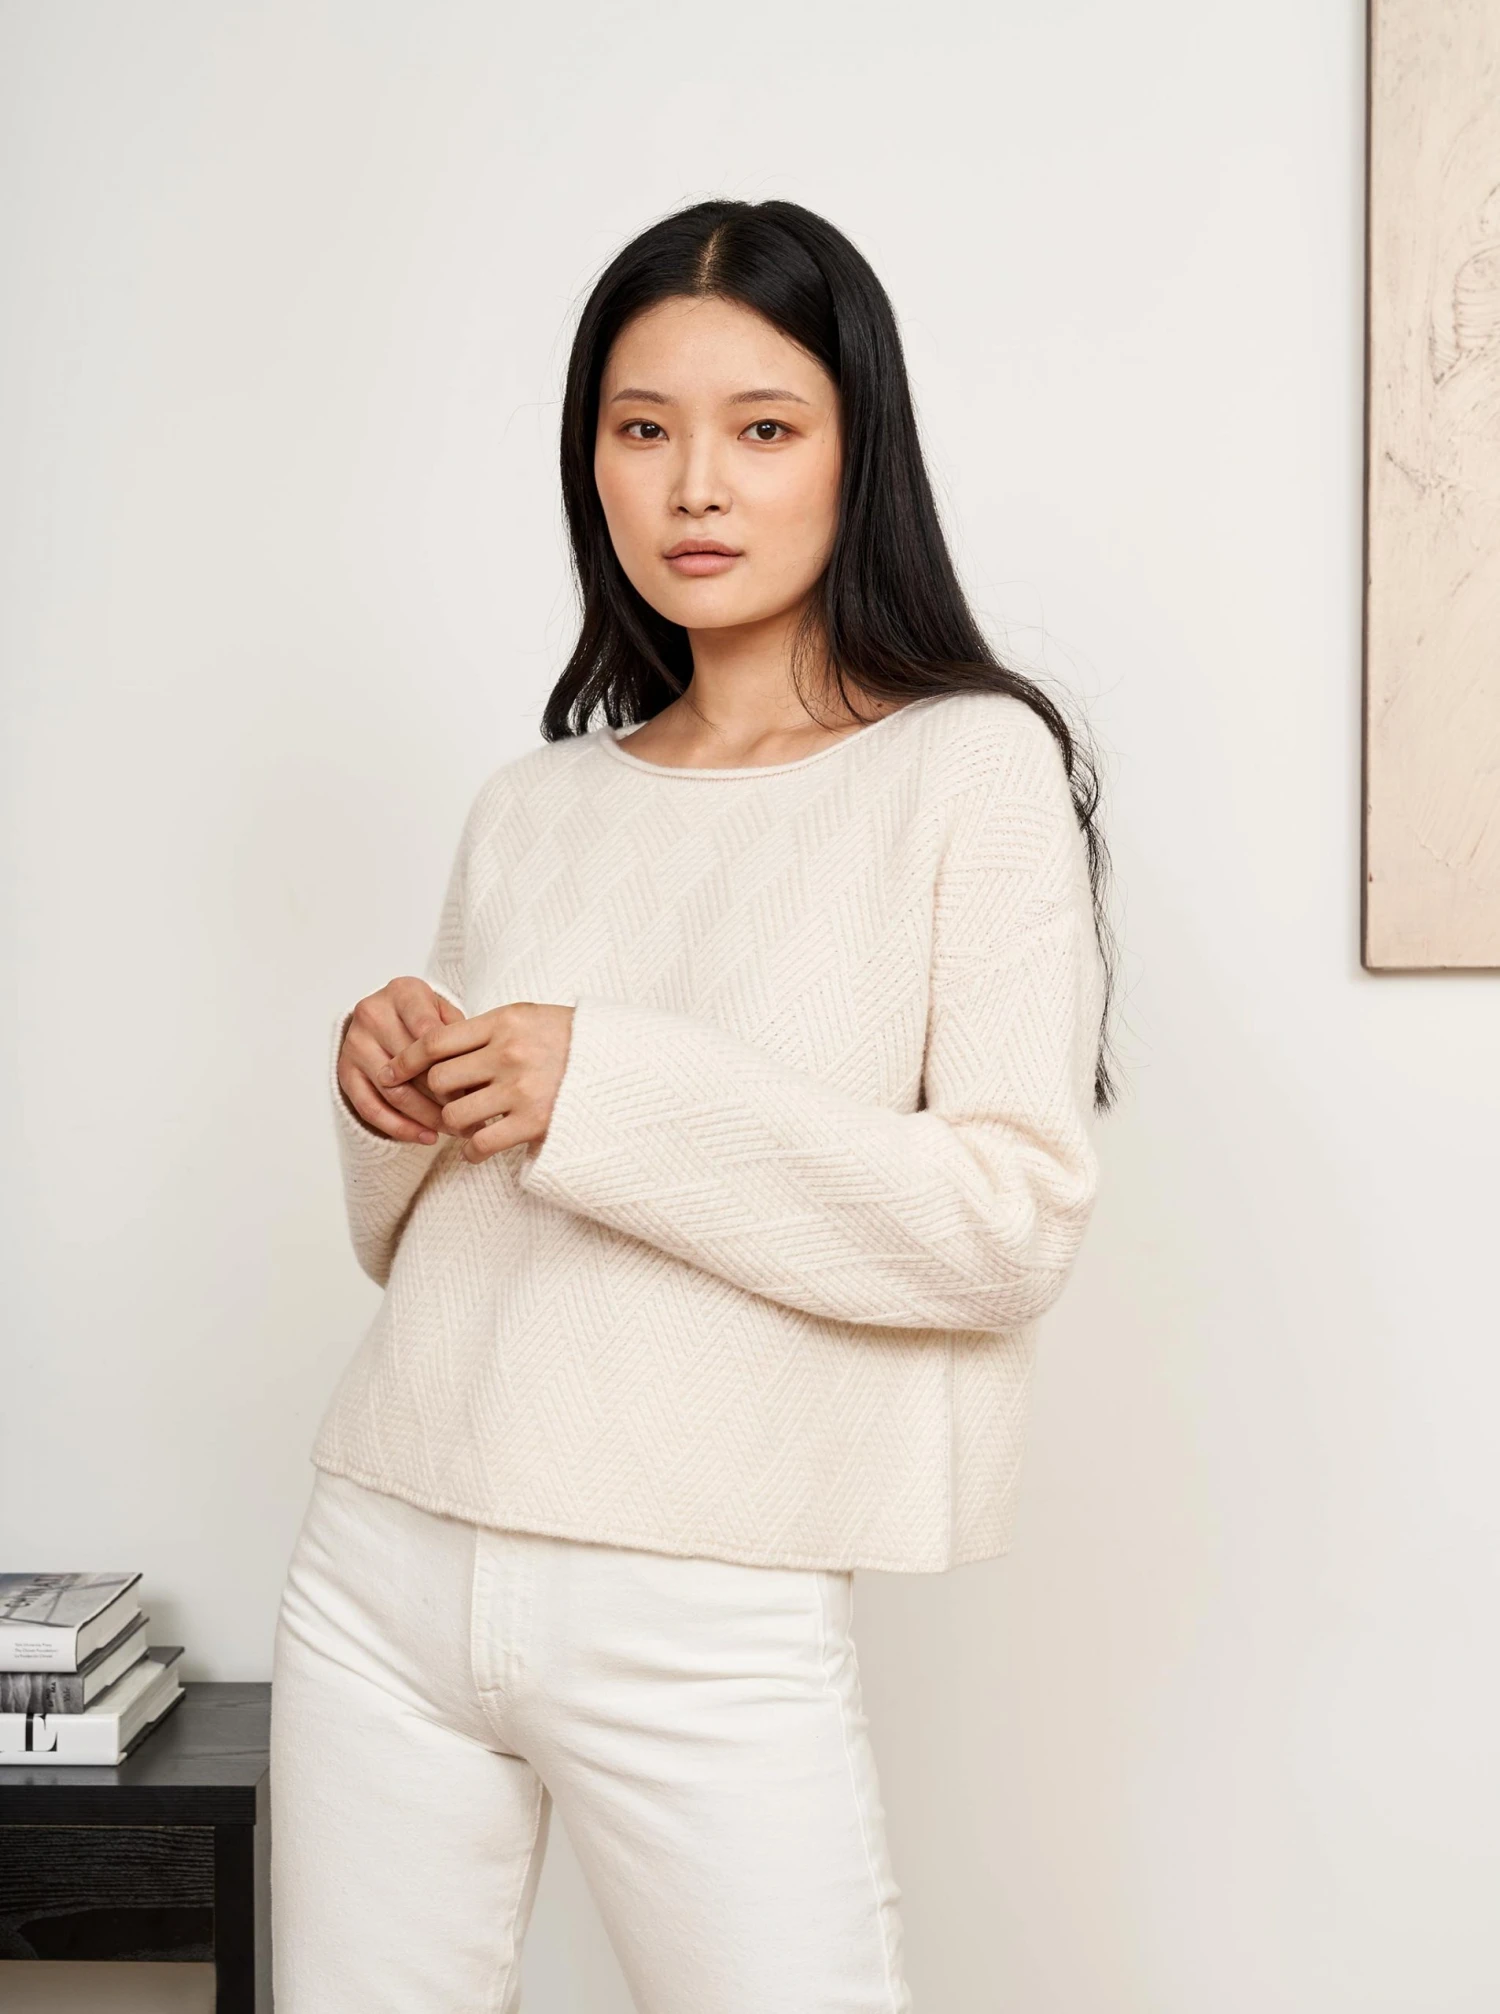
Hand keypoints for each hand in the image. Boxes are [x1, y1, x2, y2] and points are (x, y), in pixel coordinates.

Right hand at [336, 977, 467, 1143]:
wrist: (389, 1012)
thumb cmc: (427, 1015)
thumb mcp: (447, 1013)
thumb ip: (461, 1037)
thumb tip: (478, 1082)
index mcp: (402, 993)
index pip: (428, 1035)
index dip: (453, 1067)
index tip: (476, 1091)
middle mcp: (372, 1014)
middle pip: (410, 1066)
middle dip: (443, 1098)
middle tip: (471, 1119)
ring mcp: (354, 1043)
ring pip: (392, 1091)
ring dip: (425, 1118)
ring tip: (454, 1131)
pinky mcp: (344, 1071)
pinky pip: (369, 1108)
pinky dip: (400, 1128)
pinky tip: (426, 1137)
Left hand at [379, 1002, 574, 1164]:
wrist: (623, 1063)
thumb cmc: (572, 1040)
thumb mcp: (530, 1018)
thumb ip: (488, 1029)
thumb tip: (437, 1044)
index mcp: (505, 1021)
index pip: (435, 1040)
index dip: (405, 1059)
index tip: (390, 1071)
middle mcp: (509, 1052)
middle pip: (439, 1080)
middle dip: (437, 1095)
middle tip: (448, 1101)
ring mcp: (521, 1088)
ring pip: (454, 1114)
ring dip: (454, 1124)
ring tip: (468, 1123)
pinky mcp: (534, 1122)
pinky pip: (480, 1144)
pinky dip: (472, 1152)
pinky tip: (478, 1149)